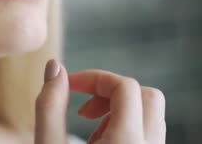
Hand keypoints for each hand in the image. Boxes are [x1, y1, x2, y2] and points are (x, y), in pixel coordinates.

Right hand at [34, 60, 165, 143]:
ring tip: (90, 131)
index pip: (126, 86)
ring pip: (152, 117)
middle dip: (113, 92)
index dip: (94, 77)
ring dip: (119, 112)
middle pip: (149, 96)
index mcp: (127, 142)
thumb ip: (49, 106)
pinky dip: (126, 129)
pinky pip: (149, 135)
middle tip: (83, 108)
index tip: (68, 85)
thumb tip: (54, 66)